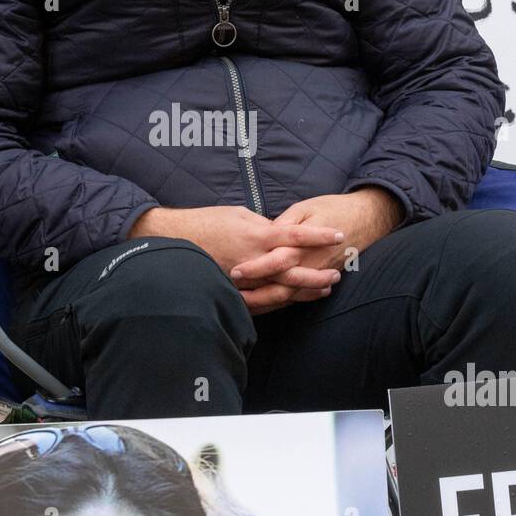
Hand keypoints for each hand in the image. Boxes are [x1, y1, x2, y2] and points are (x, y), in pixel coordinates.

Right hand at [127, 204, 342, 298]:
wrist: (175, 241)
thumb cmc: (207, 223)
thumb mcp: (238, 215)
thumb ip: (264, 226)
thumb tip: (282, 232)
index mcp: (256, 236)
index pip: (295, 236)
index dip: (319, 236)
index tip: (339, 235)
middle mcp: (253, 260)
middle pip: (294, 271)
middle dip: (318, 273)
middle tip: (338, 273)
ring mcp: (245, 280)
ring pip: (282, 290)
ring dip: (306, 290)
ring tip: (325, 288)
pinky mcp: (235, 292)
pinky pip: (264, 301)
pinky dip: (284, 301)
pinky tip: (297, 299)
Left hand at [230, 188, 403, 313]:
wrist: (366, 218)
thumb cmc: (332, 208)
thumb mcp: (305, 208)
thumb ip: (283, 224)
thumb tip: (263, 236)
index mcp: (303, 244)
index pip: (275, 261)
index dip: (254, 268)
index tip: (234, 272)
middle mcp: (310, 264)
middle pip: (280, 286)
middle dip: (257, 294)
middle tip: (234, 297)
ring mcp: (317, 275)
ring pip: (290, 296)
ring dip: (268, 303)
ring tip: (245, 306)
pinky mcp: (322, 278)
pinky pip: (301, 296)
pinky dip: (283, 303)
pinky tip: (265, 307)